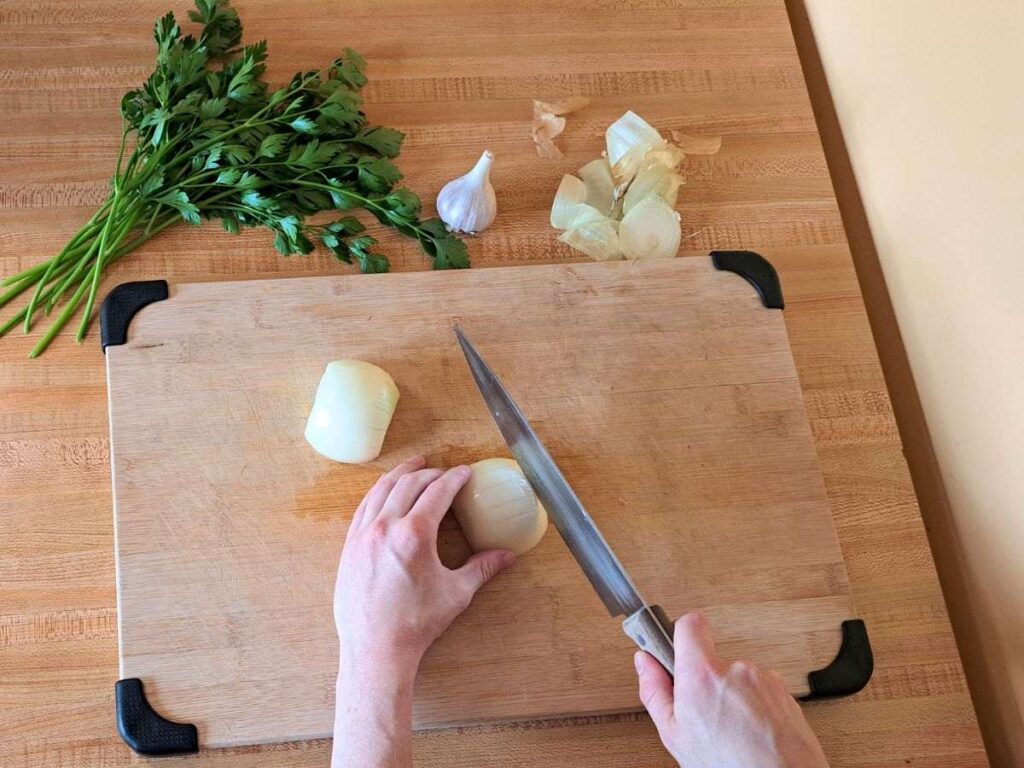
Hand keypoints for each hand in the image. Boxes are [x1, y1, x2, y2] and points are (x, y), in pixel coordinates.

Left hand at [335, 455, 516, 671]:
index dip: (454, 478)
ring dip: (401, 475)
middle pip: (409, 484)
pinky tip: (385, 492)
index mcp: (415, 534)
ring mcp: (363, 535)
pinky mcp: (350, 546)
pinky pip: (363, 507)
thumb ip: (482, 568)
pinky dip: (378, 493)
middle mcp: (386, 527)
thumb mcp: (456, 593)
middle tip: (444, 473)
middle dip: (430, 473)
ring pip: (381, 490)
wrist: (375, 649)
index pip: (438, 492)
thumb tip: (506, 556)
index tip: (464, 473)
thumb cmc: (416, 624)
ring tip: (414, 467)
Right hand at [635, 613, 828, 767]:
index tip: (674, 649)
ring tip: (731, 730)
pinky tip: (750, 732)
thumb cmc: (731, 765)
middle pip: (713, 659)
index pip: (689, 624)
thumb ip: (654, 690)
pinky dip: (754, 707)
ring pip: (738, 678)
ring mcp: (764, 678)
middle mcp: (736, 669)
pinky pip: (761, 690)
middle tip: (703, 714)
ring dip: (733, 697)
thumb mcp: (675, 735)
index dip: (680, 634)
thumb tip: (644, 663)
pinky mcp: (784, 691)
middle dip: (706, 681)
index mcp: (703, 674)